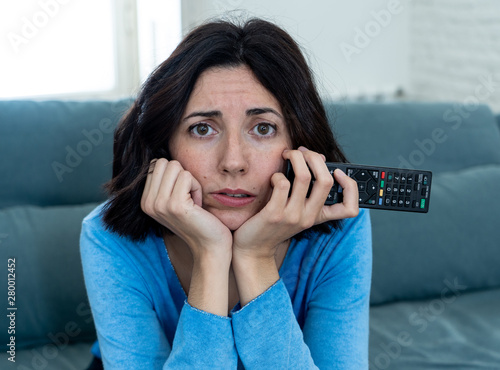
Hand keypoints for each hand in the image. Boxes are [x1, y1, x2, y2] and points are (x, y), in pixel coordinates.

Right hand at [141, 158, 231, 259]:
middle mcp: (148, 203)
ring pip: (177, 167)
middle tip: (189, 198)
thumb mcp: (175, 199)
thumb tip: (160, 158)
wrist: (210, 245)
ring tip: (193, 202)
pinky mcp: (175, 205)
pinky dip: (197, 188)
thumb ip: (165, 181)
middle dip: (183, 176)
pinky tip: (198, 206)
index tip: (182, 196)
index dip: (176, 176)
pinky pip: (187, 177)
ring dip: (191, 182)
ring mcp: (159, 204)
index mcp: (145, 200)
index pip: (157, 164)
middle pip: (166, 163)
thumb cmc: (198, 219)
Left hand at [232, 147, 358, 257]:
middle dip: (315, 158)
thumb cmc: (274, 224)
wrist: (254, 248)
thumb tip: (319, 158)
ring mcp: (293, 216)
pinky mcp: (274, 214)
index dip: (351, 187)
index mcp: (318, 216)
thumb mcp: (297, 210)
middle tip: (302, 152)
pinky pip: (282, 184)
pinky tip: (274, 178)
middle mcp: (309, 217)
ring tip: (287, 155)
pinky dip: (278, 175)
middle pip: (326, 181)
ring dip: (295, 158)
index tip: (338, 173)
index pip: (350, 209)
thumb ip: (308, 189)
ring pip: (304, 176)